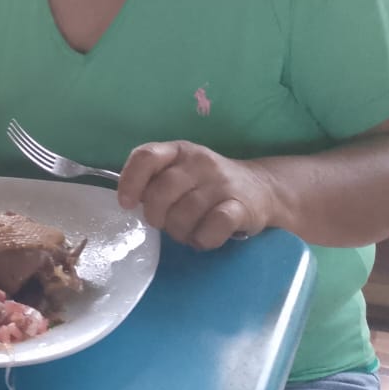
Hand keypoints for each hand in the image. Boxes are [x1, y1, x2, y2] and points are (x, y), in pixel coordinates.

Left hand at [117, 140, 276, 249]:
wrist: (261, 189)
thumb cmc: (207, 184)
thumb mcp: (179, 172)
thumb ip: (154, 180)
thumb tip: (128, 201)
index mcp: (179, 151)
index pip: (146, 156)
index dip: (130, 181)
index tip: (127, 204)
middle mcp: (200, 162)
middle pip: (162, 190)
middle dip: (156, 215)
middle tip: (162, 224)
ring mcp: (222, 183)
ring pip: (185, 212)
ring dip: (179, 231)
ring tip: (184, 232)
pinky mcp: (241, 207)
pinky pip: (213, 226)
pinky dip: (202, 238)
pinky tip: (202, 238)